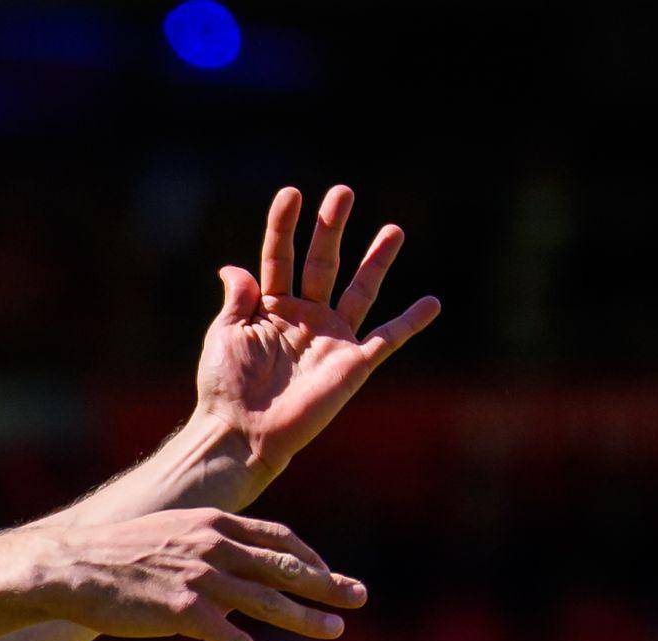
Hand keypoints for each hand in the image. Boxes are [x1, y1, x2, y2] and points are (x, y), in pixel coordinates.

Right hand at [47, 507, 366, 640]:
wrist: (70, 567)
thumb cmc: (114, 556)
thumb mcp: (168, 536)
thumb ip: (206, 551)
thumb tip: (234, 580)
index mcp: (212, 523)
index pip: (277, 537)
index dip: (308, 557)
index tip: (329, 573)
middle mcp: (213, 545)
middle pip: (284, 566)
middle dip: (326, 583)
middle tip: (360, 596)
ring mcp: (200, 577)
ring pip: (268, 601)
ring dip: (306, 618)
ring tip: (335, 630)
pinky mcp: (183, 610)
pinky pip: (232, 639)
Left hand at [195, 186, 441, 488]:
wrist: (242, 432)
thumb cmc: (225, 387)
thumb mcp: (223, 335)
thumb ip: (238, 300)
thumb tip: (234, 267)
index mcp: (270, 308)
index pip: (279, 257)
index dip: (284, 226)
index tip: (291, 193)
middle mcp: (304, 317)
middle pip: (322, 263)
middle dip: (332, 228)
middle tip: (342, 192)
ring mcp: (331, 338)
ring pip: (360, 290)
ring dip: (376, 261)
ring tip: (393, 230)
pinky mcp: (352, 365)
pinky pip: (389, 339)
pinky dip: (412, 322)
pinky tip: (433, 302)